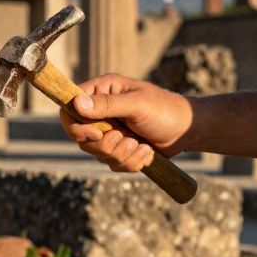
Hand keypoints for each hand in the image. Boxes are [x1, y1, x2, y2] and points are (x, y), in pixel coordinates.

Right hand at [58, 74, 192, 172]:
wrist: (187, 130)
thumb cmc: (164, 110)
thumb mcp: (137, 104)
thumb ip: (108, 104)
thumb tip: (77, 104)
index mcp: (102, 91)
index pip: (70, 108)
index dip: (75, 125)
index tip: (95, 133)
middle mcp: (101, 111)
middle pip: (81, 137)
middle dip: (105, 144)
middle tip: (126, 138)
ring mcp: (109, 131)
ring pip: (98, 154)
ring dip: (122, 154)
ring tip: (140, 145)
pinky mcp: (118, 149)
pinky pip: (113, 164)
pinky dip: (131, 162)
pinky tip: (147, 151)